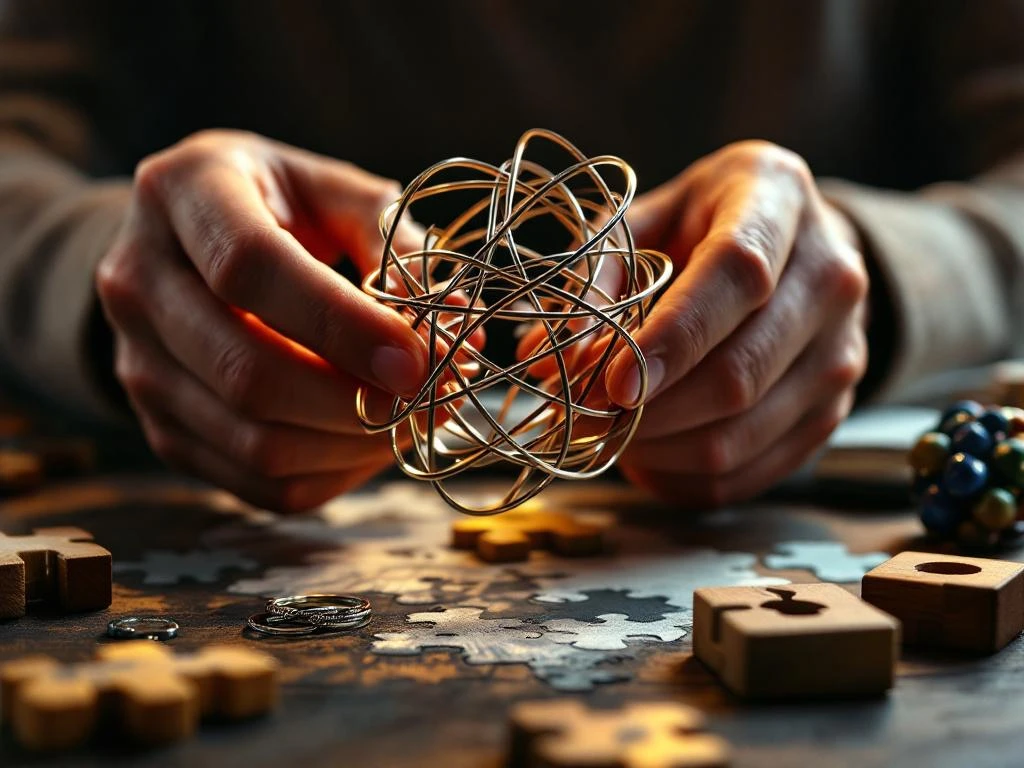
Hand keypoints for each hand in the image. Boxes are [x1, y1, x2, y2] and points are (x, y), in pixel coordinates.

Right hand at [96, 130, 429, 511]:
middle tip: (436, 396)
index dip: (341, 325)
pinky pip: (255, 483)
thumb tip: (452, 325)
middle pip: (247, 372)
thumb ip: (393, 240)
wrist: (188, 242)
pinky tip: (372, 441)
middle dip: (358, 400)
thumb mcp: (336, 191)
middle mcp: (138, 281)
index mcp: (183, 193)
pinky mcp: (161, 427)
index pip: (249, 268)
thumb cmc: (279, 207)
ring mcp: (138, 364)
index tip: (419, 358)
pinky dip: (331, 474)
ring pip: (254, 441)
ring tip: (415, 417)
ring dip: (354, 444)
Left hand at [605, 141, 868, 506]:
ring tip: (607, 434)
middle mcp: (831, 275)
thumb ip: (594, 280)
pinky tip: (646, 455)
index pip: (737, 274)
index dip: (672, 337)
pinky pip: (753, 471)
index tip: (610, 382)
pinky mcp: (833, 409)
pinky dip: (686, 477)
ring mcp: (843, 349)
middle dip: (648, 410)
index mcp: (777, 198)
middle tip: (583, 417)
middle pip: (740, 372)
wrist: (786, 246)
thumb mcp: (640, 222)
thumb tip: (548, 359)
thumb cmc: (697, 226)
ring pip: (743, 433)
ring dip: (659, 449)